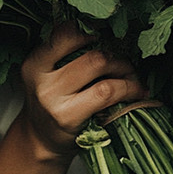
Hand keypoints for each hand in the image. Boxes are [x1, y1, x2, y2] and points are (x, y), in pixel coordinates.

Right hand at [19, 22, 145, 160]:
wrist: (41, 142)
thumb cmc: (55, 104)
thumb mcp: (50, 75)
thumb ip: (68, 55)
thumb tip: (109, 34)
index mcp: (35, 62)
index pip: (65, 32)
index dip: (91, 31)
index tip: (106, 39)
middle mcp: (40, 78)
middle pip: (89, 50)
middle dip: (116, 55)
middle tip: (126, 65)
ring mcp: (53, 98)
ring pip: (99, 65)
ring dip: (125, 69)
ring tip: (132, 78)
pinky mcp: (68, 115)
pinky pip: (107, 91)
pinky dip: (129, 88)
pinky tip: (137, 92)